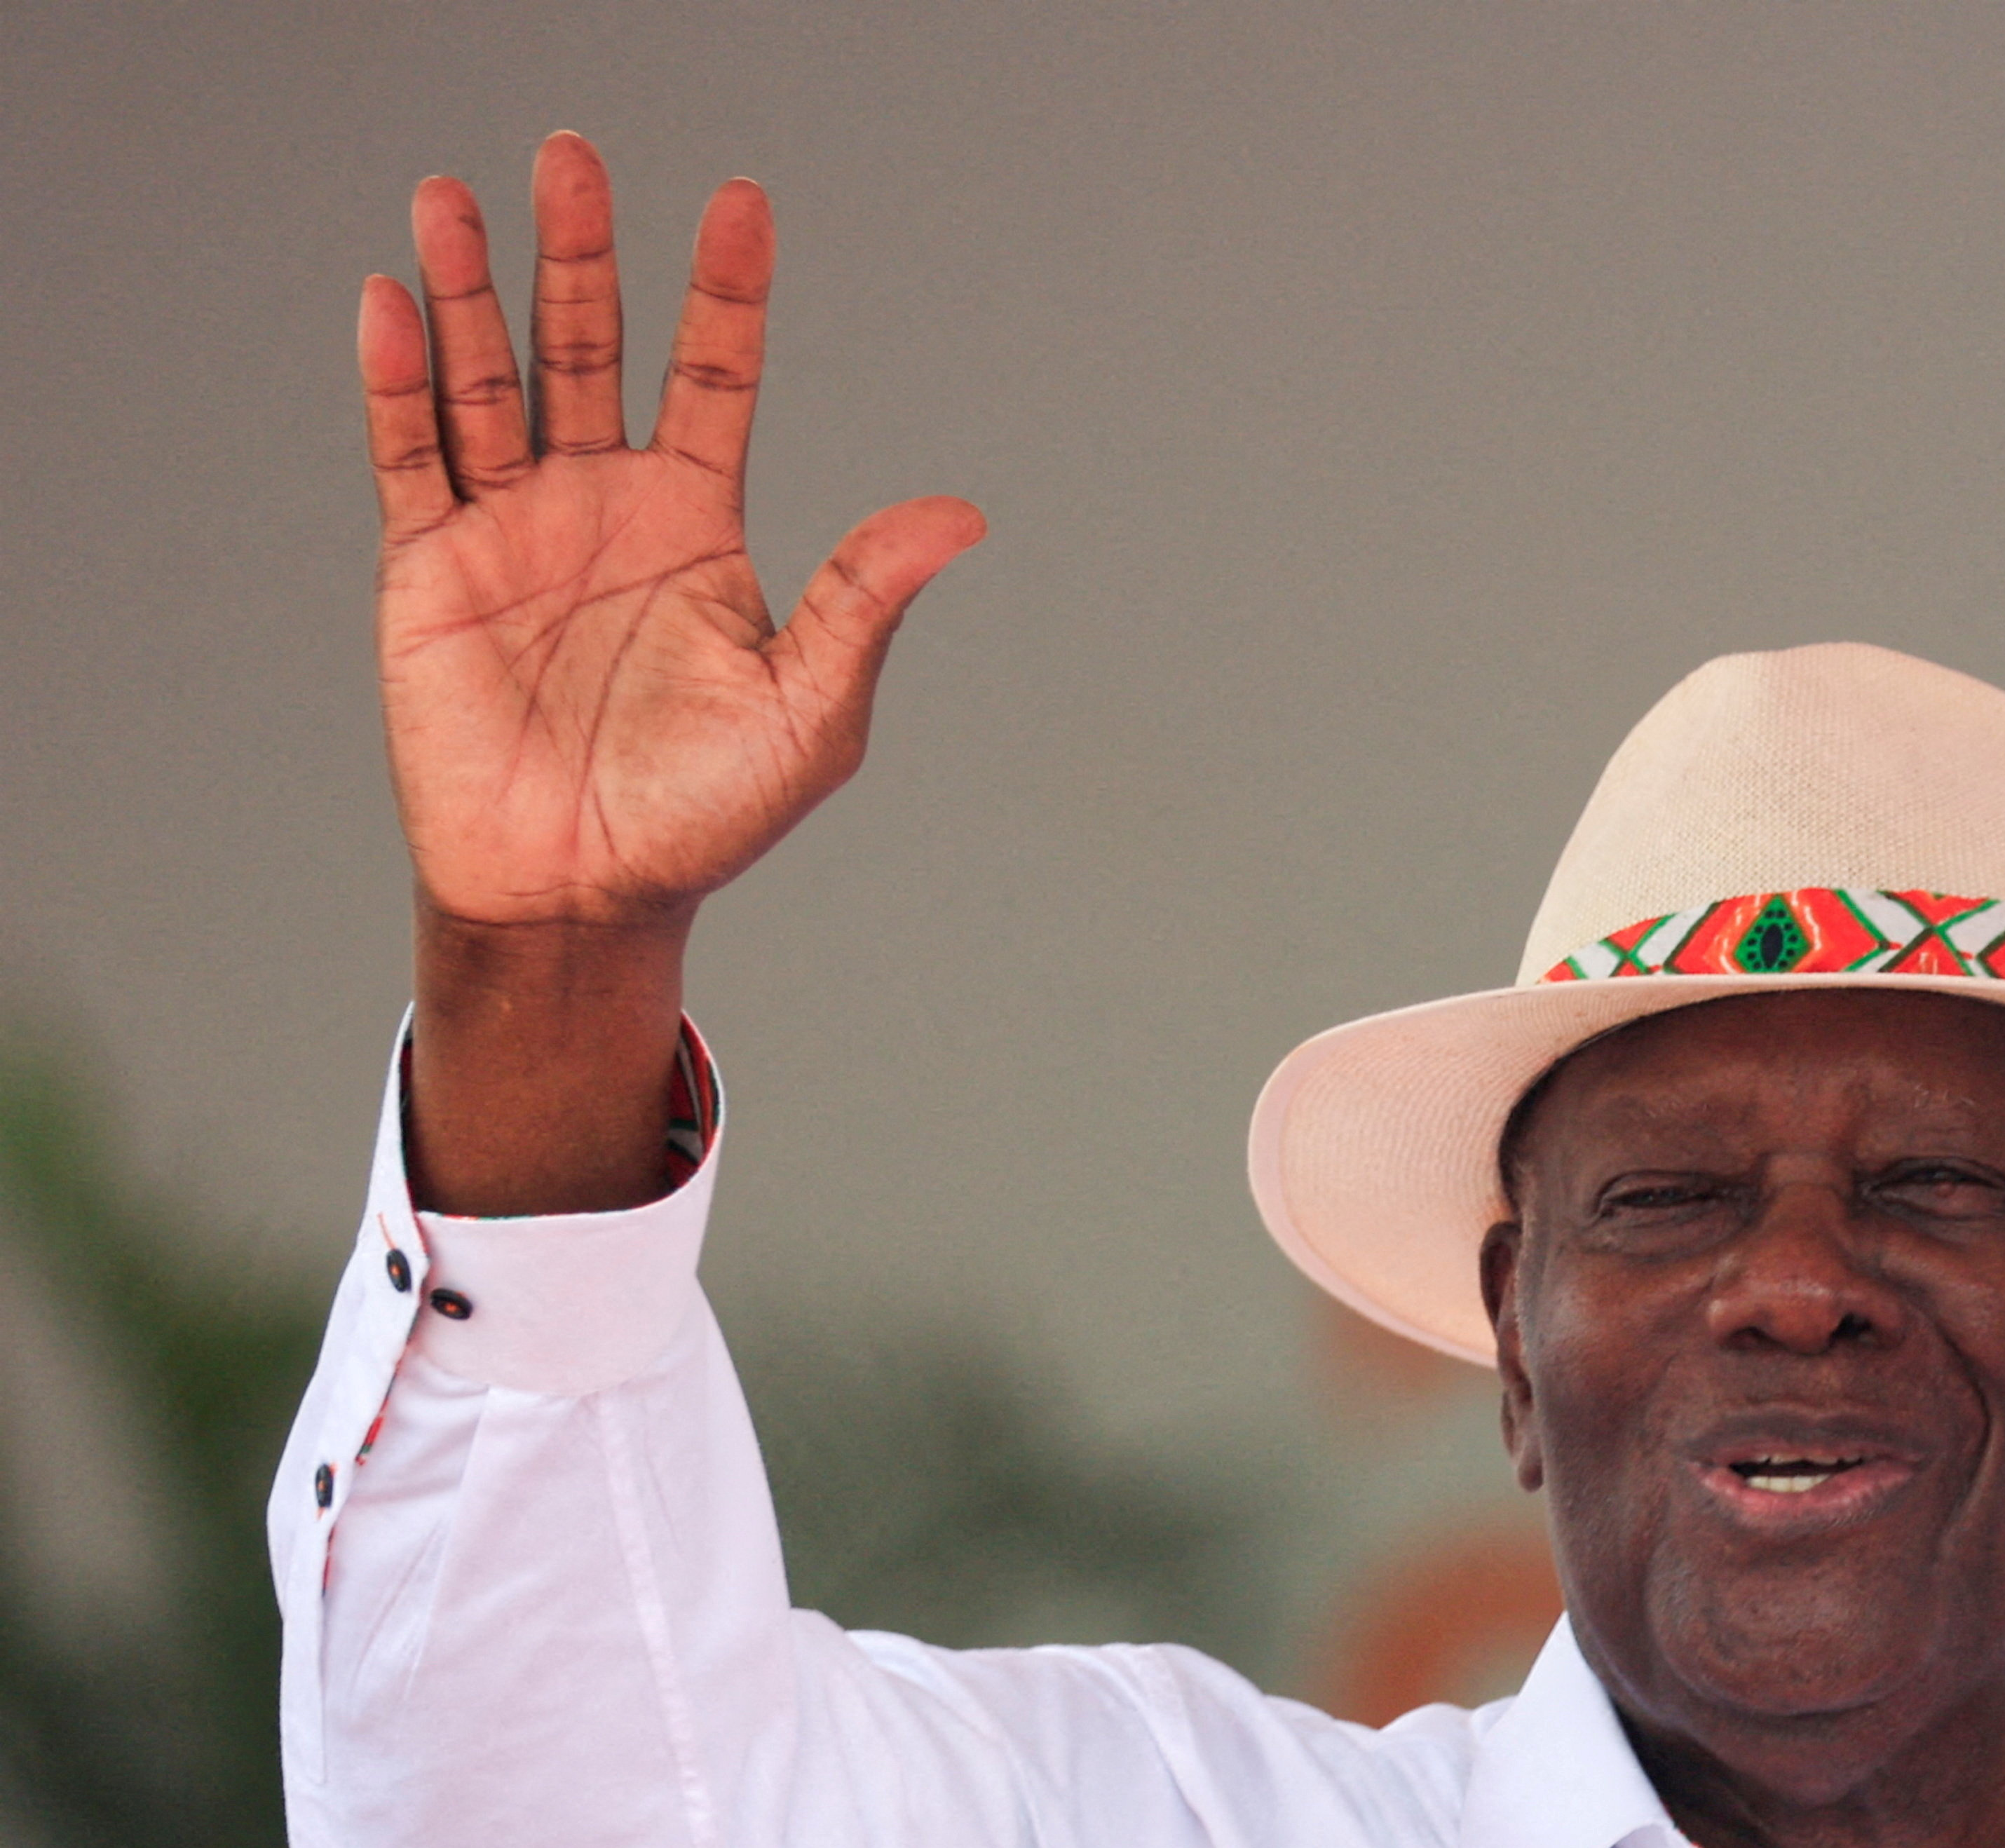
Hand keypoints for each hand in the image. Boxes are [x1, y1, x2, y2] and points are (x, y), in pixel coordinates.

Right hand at [363, 134, 980, 1210]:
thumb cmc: (704, 815)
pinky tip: (394, 303)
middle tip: (571, 152)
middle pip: (590, 346)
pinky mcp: (428, 568)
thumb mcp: (812, 708)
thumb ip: (868, 601)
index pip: (716, 375)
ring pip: (489, 379)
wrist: (584, 892)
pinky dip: (398, 380)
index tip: (743, 200)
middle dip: (580, 251)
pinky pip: (410, 455)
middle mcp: (602, 504)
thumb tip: (963, 515)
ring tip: (453, 195)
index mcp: (697, 523)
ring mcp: (512, 528)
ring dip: (473, 288)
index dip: (727, 291)